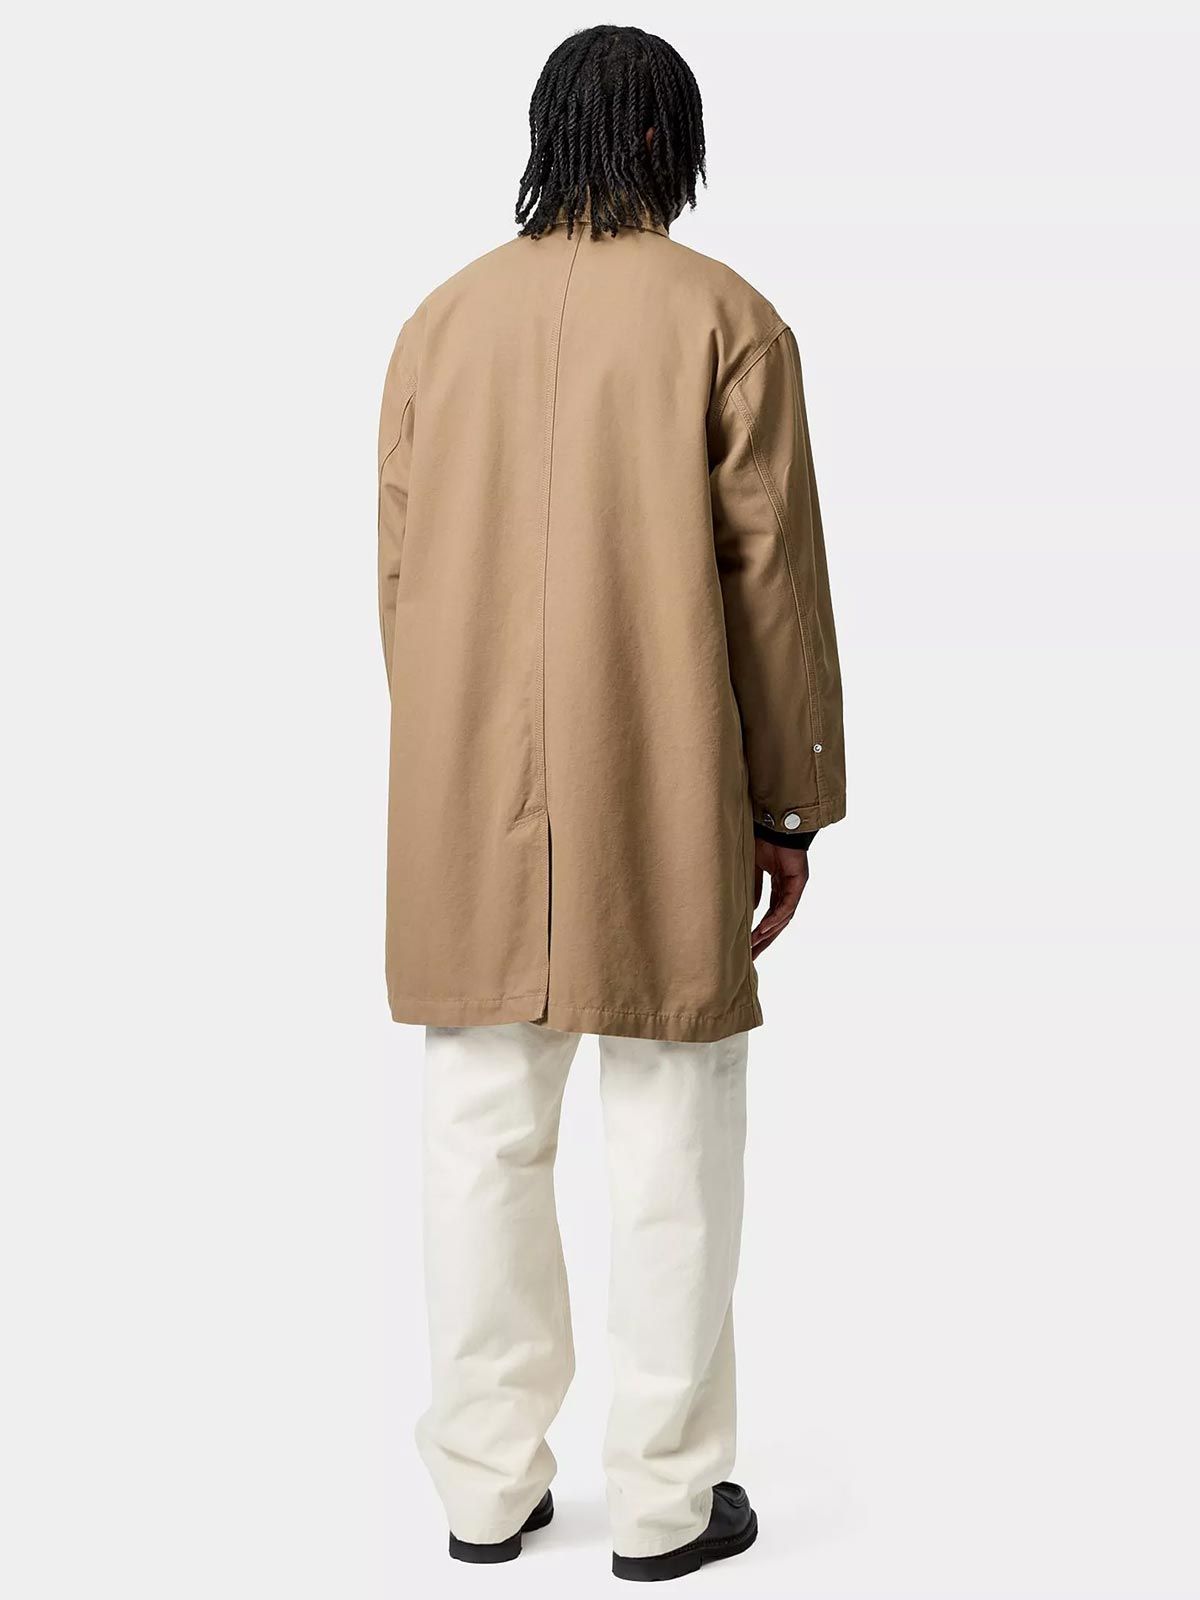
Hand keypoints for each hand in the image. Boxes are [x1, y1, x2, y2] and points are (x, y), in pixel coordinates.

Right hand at [750, 837, 809, 958]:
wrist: (773, 822)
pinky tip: (764, 928)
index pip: (770, 914)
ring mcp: (795, 886)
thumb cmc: (763, 840)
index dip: (760, 931)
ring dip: (768, 932)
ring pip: (783, 917)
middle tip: (751, 957)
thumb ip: (753, 888)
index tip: (748, 946)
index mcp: (778, 886)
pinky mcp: (799, 881)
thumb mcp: (752, 869)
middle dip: (764, 940)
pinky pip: (787, 905)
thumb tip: (752, 910)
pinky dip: (776, 918)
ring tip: (754, 945)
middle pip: (778, 921)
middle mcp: (788, 889)